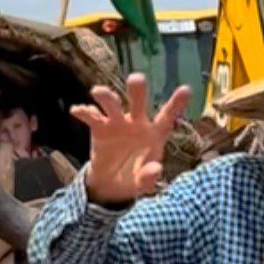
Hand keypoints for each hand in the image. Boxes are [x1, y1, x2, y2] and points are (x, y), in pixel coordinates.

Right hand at [71, 73, 189, 203]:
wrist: (111, 184)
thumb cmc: (135, 177)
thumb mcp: (143, 184)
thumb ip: (150, 177)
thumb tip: (155, 169)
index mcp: (155, 133)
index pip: (167, 116)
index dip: (176, 104)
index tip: (186, 90)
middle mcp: (137, 123)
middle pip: (138, 103)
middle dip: (136, 90)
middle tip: (136, 79)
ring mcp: (117, 123)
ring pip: (112, 105)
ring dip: (106, 97)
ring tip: (97, 92)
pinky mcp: (100, 128)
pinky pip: (91, 117)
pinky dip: (84, 112)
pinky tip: (77, 110)